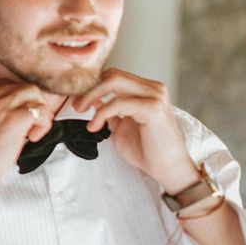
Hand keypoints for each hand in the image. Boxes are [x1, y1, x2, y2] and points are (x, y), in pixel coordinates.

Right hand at [0, 82, 58, 222]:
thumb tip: (15, 113)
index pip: (4, 85)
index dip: (16, 101)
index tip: (18, 116)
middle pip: (21, 86)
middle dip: (30, 103)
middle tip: (30, 123)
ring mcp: (1, 105)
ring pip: (33, 93)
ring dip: (39, 111)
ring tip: (32, 130)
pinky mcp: (15, 119)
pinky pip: (40, 111)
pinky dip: (43, 123)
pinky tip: (33, 138)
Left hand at [73, 68, 198, 193]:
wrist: (169, 170)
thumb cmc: (148, 151)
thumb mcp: (120, 126)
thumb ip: (108, 110)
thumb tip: (91, 98)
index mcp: (146, 90)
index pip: (114, 75)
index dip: (93, 85)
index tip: (77, 99)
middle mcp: (152, 88)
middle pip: (112, 74)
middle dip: (89, 88)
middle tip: (76, 105)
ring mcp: (154, 95)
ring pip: (113, 81)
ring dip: (91, 96)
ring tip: (81, 111)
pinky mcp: (152, 107)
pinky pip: (118, 102)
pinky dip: (101, 113)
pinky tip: (95, 126)